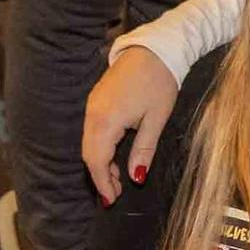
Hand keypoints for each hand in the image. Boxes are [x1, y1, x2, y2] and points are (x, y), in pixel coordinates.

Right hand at [83, 47, 179, 205]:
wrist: (154, 49)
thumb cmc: (160, 82)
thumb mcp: (157, 119)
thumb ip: (144, 149)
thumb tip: (136, 177)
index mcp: (106, 121)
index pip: (97, 161)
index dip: (103, 183)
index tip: (111, 200)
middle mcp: (92, 114)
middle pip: (89, 154)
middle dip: (100, 177)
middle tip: (115, 194)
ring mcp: (91, 106)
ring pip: (89, 143)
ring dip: (100, 163)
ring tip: (117, 179)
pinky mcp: (96, 101)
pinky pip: (92, 131)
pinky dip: (100, 148)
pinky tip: (115, 156)